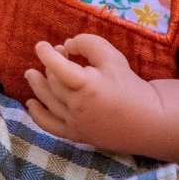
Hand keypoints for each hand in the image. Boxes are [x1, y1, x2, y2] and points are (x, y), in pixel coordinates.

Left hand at [25, 35, 153, 152]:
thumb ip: (88, 44)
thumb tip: (66, 46)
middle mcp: (77, 106)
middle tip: (59, 55)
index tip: (42, 45)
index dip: (46, 53)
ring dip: (37, 86)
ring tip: (31, 74)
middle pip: (53, 82)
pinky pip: (49, 126)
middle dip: (51, 66)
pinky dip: (36, 114)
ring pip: (48, 101)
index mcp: (87, 85)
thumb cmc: (130, 85)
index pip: (57, 66)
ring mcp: (75, 122)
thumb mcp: (113, 57)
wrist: (147, 119)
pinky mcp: (76, 135)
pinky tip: (30, 103)